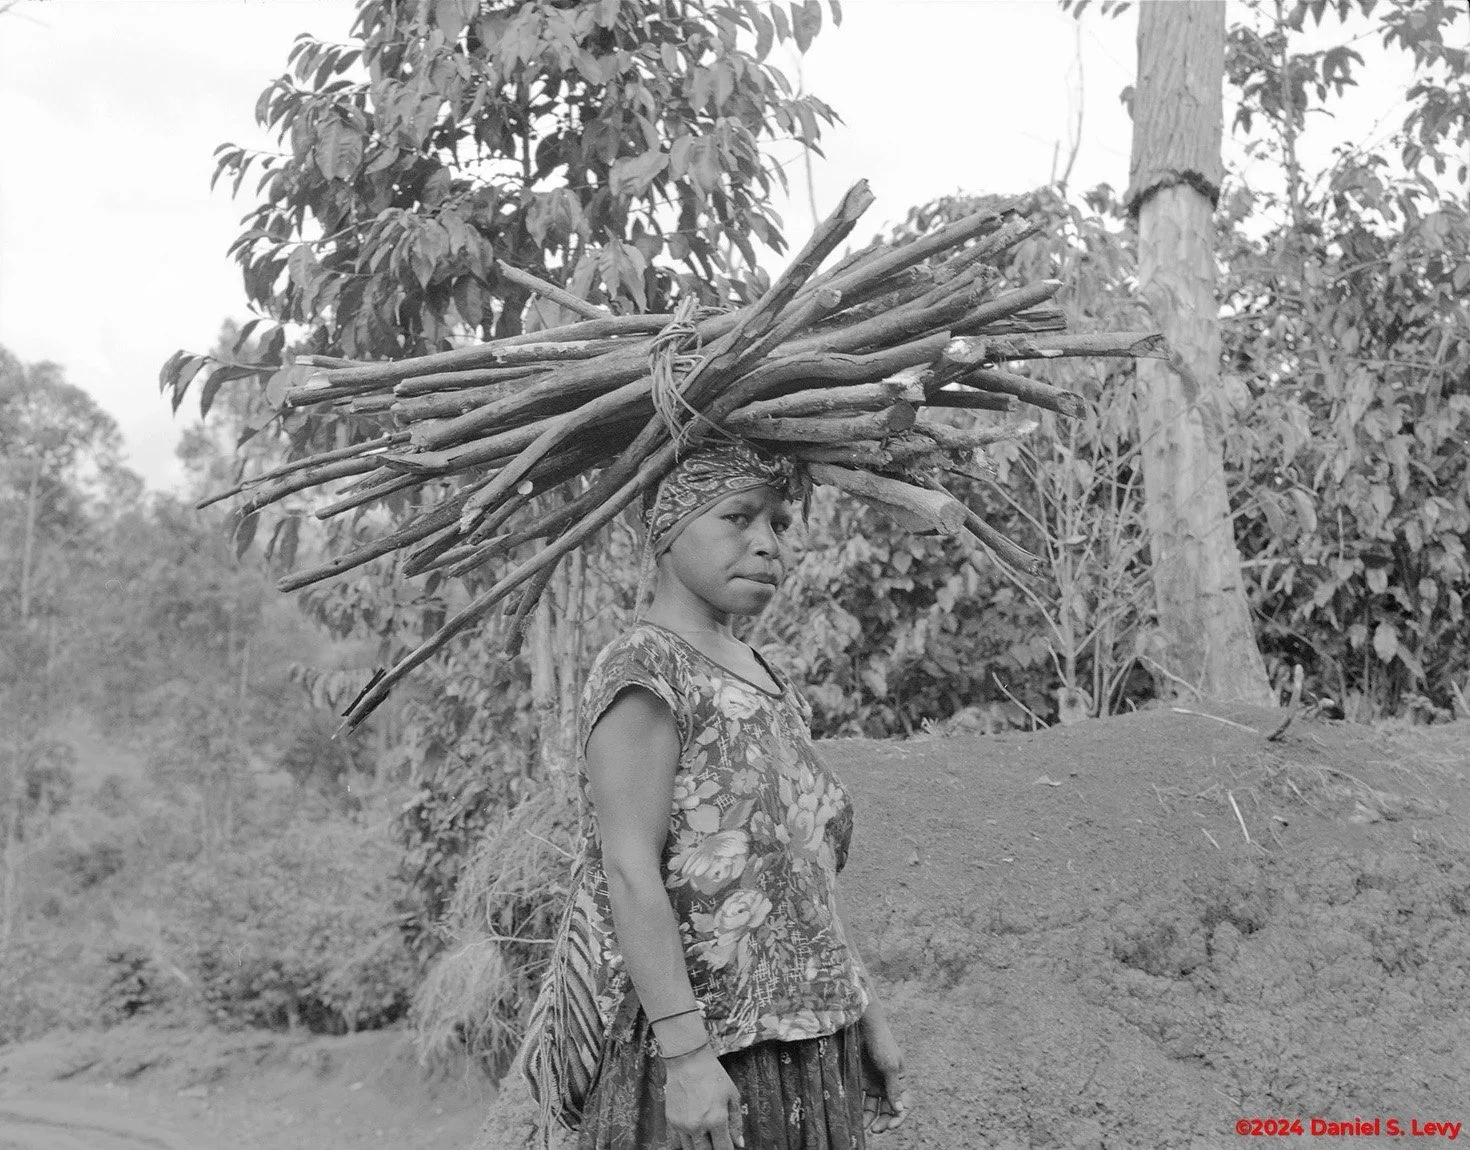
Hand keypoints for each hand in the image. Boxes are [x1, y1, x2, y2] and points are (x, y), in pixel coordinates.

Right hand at [664, 1047, 744, 1149]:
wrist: (688, 1060)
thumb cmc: (711, 1074)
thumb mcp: (732, 1095)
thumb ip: (736, 1122)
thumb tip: (739, 1142)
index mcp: (716, 1119)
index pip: (723, 1149)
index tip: (729, 1146)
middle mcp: (698, 1126)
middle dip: (714, 1149)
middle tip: (717, 1140)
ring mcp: (682, 1125)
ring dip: (699, 1147)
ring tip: (705, 1137)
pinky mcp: (671, 1120)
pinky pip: (676, 1142)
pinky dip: (684, 1143)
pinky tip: (692, 1136)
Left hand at [859, 1012, 910, 1133]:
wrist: (863, 1027)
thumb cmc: (881, 1044)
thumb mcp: (890, 1067)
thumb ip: (893, 1089)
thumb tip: (898, 1110)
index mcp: (900, 1081)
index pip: (904, 1105)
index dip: (899, 1117)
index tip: (891, 1126)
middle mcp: (887, 1085)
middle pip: (888, 1110)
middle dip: (884, 1122)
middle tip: (875, 1130)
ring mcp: (873, 1083)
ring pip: (873, 1108)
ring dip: (870, 1119)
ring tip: (863, 1127)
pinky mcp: (860, 1081)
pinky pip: (860, 1099)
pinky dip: (859, 1110)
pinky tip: (855, 1117)